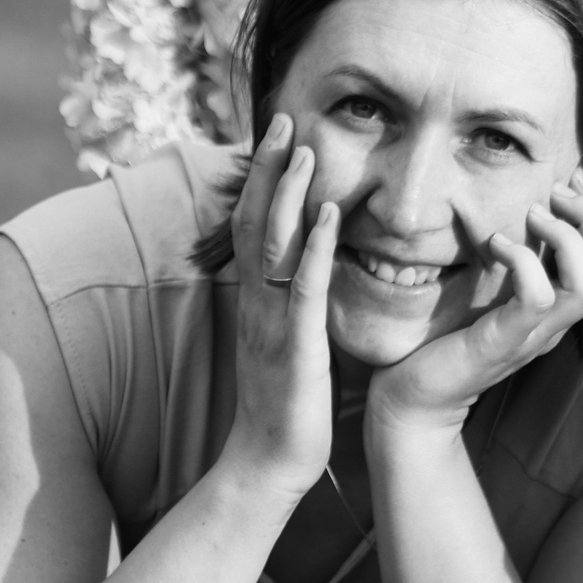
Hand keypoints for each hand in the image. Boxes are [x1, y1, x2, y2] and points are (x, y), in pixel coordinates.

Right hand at [223, 114, 340, 494]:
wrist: (269, 464)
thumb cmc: (288, 406)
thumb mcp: (288, 342)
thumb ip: (293, 304)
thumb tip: (309, 270)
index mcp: (256, 301)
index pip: (254, 226)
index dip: (263, 179)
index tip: (279, 136)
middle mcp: (257, 302)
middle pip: (255, 220)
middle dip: (271, 168)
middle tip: (285, 119)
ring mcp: (272, 321)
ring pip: (274, 244)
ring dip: (290, 193)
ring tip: (305, 149)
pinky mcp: (295, 344)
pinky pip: (302, 287)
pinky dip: (313, 247)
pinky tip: (329, 215)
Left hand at [367, 170, 582, 437]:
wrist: (414, 400)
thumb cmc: (445, 339)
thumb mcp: (489, 292)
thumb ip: (512, 262)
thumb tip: (522, 209)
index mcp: (558, 309)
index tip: (575, 177)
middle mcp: (556, 323)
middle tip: (556, 191)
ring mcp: (533, 335)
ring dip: (566, 237)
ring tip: (532, 214)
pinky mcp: (503, 342)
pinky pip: (537, 298)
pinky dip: (524, 261)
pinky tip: (496, 244)